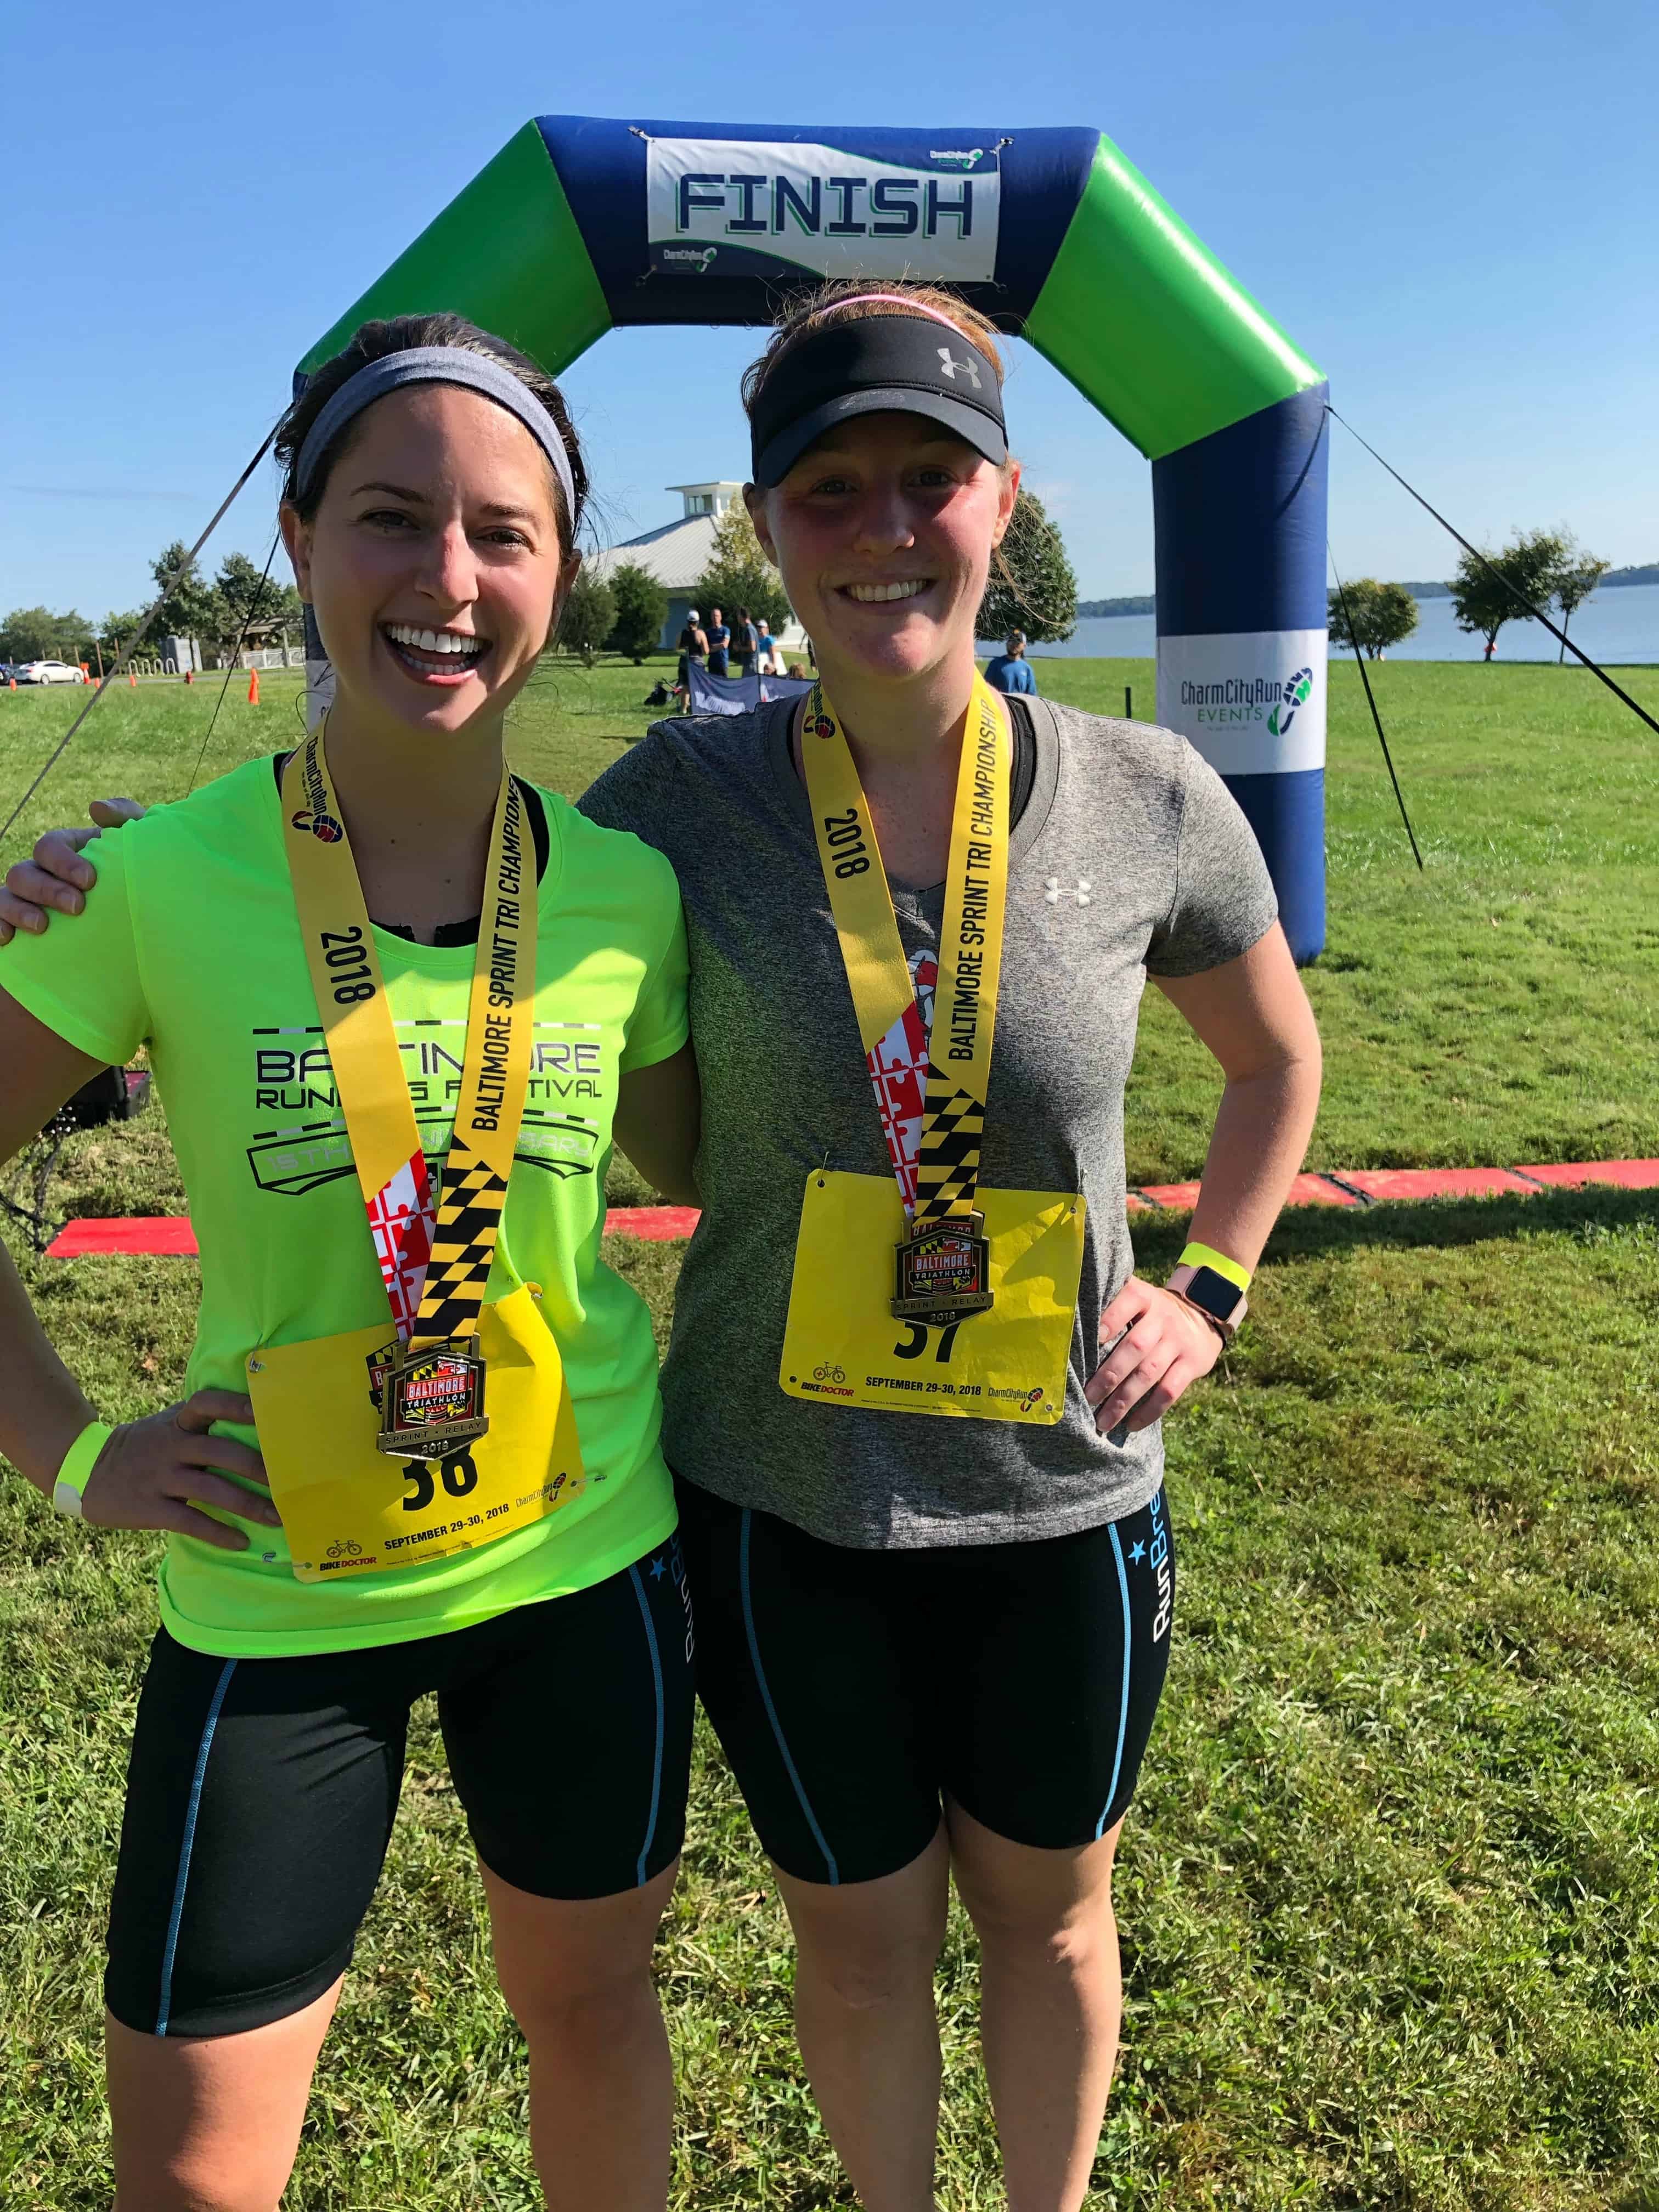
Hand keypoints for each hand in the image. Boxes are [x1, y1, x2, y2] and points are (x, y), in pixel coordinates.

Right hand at [0, 799, 145, 943]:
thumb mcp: (141, 843)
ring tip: (41, 927)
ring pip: (6, 896)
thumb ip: (124, 816)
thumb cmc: (142, 874)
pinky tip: (7, 938)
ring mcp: (29, 900)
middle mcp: (42, 873)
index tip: (90, 881)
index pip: (50, 847)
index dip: (63, 861)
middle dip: (46, 889)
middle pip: (23, 873)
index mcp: (67, 851)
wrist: (150, 915)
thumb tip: (95, 808)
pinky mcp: (23, 926)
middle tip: (77, 907)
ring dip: (18, 910)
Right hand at [78, 1390, 279, 1550]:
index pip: (208, 1403)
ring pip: (213, 1490)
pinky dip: (218, 1532)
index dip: (236, 1405)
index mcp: (179, 1422)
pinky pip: (191, 1521)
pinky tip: (241, 1541)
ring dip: (249, 1505)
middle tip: (292, 1482)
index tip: (266, 1410)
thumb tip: (260, 1426)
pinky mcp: (150, 1507)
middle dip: (259, 1469)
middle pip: (222, 1453)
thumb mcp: (168, 1425)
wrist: (87, 1471)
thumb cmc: (145, 1446)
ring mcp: (160, 1476)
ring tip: (277, 1517)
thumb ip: (202, 1424)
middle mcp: (171, 1445)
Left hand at [1085, 1277, 1223, 1437]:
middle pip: (1135, 1346)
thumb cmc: (1149, 1313)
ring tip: (1103, 1421)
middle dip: (1109, 1374)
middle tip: (1088, 1397)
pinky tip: (1131, 1425)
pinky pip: (1170, 1391)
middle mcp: (1163, 1318)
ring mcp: (1179, 1342)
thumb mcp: (1137, 1298)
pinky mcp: (1192, 1365)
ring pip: (1150, 1373)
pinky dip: (1150, 1411)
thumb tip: (1066, 1320)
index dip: (1110, 1319)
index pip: (1129, 1301)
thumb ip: (1109, 1304)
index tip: (1090, 1340)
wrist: (1200, 1316)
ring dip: (1124, 1400)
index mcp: (1144, 1297)